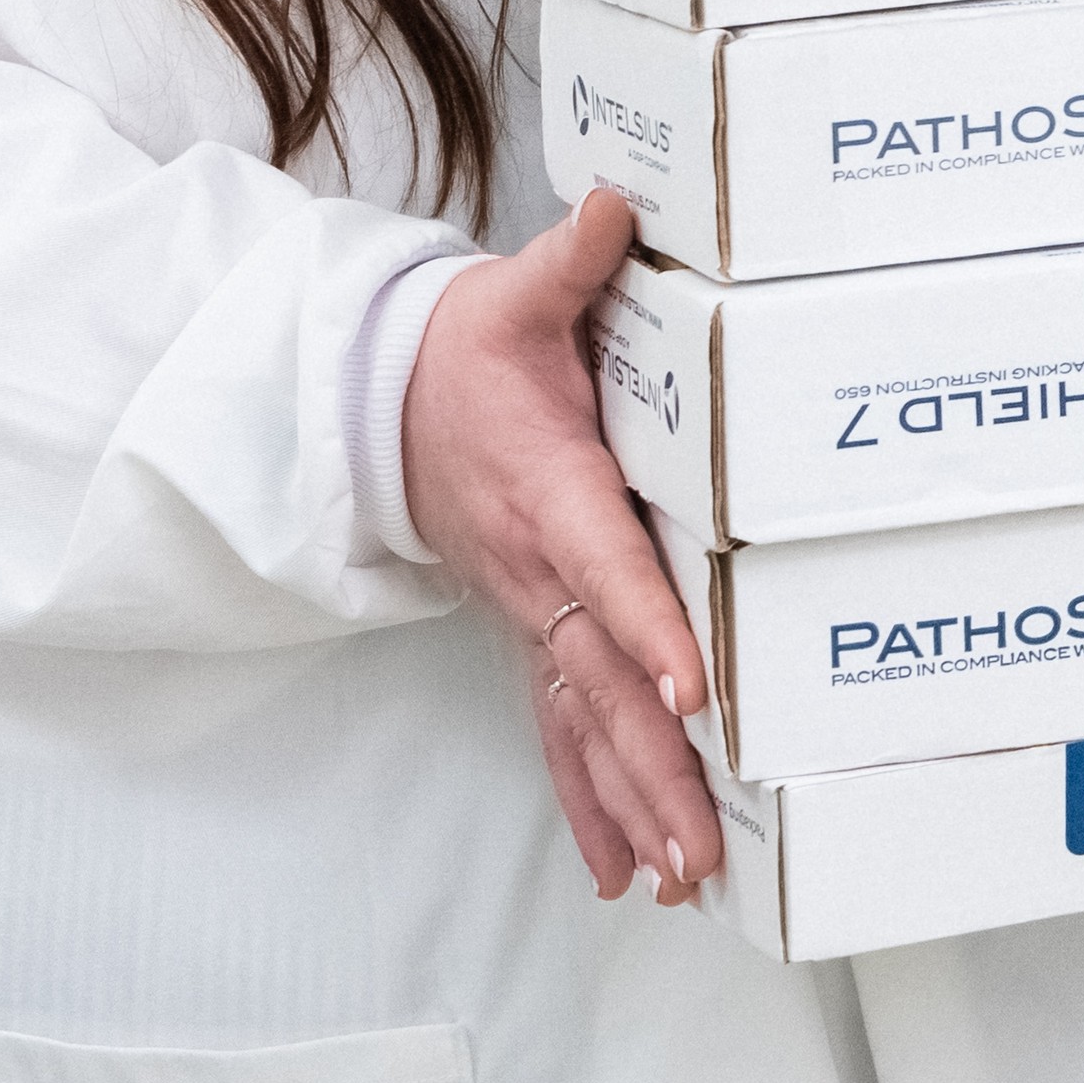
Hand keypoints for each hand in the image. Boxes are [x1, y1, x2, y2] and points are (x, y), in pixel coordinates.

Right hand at [402, 189, 720, 903]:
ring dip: (629, 804)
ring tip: (681, 879)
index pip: (604, 567)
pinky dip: (587, 802)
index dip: (643, 628)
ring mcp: (527, 616)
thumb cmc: (468, 351)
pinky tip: (622, 872)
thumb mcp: (516, 294)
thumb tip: (620, 203)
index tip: (687, 689)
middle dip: (649, 765)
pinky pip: (556, 731)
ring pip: (580, 723)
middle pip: (598, 680)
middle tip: (701, 841)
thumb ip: (575, 259)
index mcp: (550, 492)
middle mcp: (536, 573)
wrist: (382, 404)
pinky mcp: (527, 635)